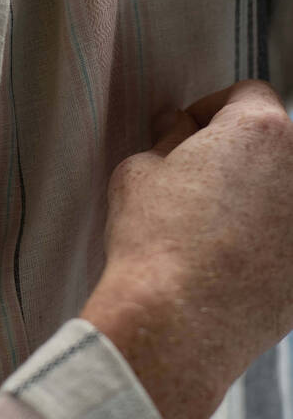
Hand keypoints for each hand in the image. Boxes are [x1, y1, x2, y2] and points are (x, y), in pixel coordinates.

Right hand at [81, 80, 292, 418]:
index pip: (248, 94)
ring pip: (282, 192)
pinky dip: (266, 240)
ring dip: (254, 194)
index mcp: (261, 131)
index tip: (187, 131)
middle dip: (236, 150)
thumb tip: (174, 126)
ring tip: (209, 222)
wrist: (177, 324)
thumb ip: (166, 139)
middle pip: (273, 141)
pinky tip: (226, 260)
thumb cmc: (154, 240)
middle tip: (193, 175)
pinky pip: (286, 238)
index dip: (211, 107)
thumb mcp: (140, 171)